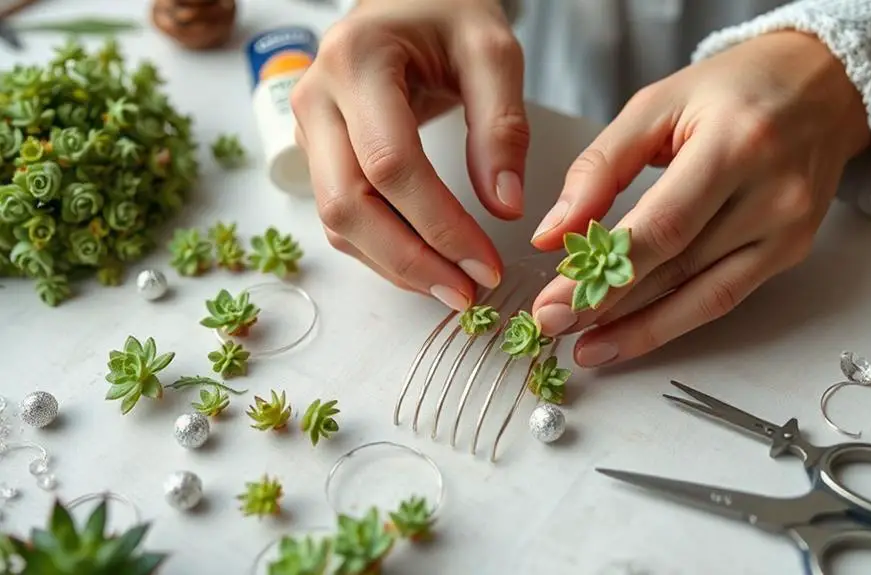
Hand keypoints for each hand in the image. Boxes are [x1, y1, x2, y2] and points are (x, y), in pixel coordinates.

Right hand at [290, 0, 529, 310]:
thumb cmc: (446, 12)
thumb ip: (502, 125)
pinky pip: (340, 214)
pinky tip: (425, 264)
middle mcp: (317, 96)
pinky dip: (381, 249)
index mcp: (358, 63)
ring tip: (451, 287)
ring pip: (337, 219)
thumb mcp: (490, 50)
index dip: (439, 225)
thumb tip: (504, 208)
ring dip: (394, 264)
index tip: (485, 263)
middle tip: (465, 293)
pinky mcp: (315, 150)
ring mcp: (308, 126)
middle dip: (410, 261)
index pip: (391, 165)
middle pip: (348, 204)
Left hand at [529, 31, 870, 366]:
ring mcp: (788, 230)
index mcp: (735, 144)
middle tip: (554, 326)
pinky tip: (633, 333)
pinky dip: (674, 320)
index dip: (603, 272)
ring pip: (702, 298)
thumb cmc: (733, 89)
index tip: (552, 303)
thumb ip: (600, 168)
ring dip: (640, 329)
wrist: (822, 84)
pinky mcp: (790, 252)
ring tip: (587, 347)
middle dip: (609, 305)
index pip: (661, 226)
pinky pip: (724, 297)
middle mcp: (772, 194)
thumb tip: (553, 234)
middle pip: (679, 268)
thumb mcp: (656, 104)